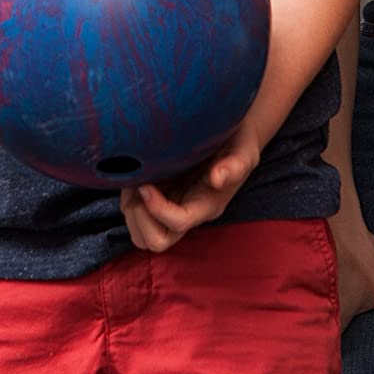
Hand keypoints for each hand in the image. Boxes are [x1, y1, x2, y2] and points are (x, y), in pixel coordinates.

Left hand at [118, 123, 261, 252]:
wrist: (233, 133)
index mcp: (207, 205)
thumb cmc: (239, 142)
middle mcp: (188, 212)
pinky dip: (129, 200)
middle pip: (156, 240)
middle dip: (140, 218)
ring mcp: (172, 207)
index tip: (147, 184)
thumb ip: (235, 166)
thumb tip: (218, 178)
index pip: (178, 223)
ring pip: (142, 234)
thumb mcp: (244, 151)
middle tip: (139, 186)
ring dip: (132, 211)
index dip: (157, 209)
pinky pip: (137, 215)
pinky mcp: (161, 197)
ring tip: (135, 180)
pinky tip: (135, 176)